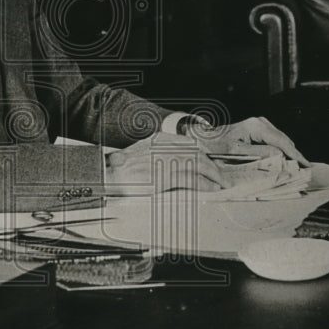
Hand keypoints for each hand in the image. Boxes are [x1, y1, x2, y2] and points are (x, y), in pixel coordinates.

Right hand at [104, 133, 231, 194]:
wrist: (106, 176)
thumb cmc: (121, 170)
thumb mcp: (141, 154)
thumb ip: (159, 155)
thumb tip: (180, 164)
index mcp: (158, 139)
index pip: (190, 143)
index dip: (205, 154)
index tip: (212, 162)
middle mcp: (164, 147)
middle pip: (197, 154)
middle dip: (213, 166)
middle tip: (222, 176)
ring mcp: (165, 161)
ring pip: (199, 166)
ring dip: (214, 176)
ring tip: (221, 184)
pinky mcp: (165, 176)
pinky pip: (192, 180)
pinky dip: (206, 185)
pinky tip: (211, 189)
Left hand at [190, 116, 309, 166]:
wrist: (206, 139)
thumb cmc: (218, 146)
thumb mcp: (238, 153)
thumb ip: (260, 154)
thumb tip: (280, 156)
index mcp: (256, 126)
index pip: (281, 141)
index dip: (295, 155)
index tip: (305, 165)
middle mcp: (260, 122)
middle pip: (284, 140)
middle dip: (293, 156)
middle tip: (304, 171)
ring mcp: (261, 125)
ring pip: (281, 141)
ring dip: (288, 154)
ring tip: (297, 169)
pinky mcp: (260, 130)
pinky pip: (275, 141)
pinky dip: (280, 151)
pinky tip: (284, 162)